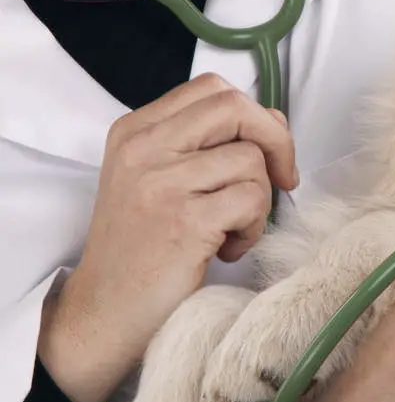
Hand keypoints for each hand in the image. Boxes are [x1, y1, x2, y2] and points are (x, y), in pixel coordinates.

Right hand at [39, 73, 297, 401]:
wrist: (104, 312)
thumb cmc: (143, 249)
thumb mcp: (158, 182)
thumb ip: (205, 146)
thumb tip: (273, 120)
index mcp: (136, 131)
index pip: (213, 89)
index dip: (255, 115)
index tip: (267, 153)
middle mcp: (143, 148)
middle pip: (236, 108)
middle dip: (277, 143)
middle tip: (282, 181)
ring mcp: (161, 183)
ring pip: (251, 160)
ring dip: (259, 201)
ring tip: (231, 231)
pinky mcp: (183, 221)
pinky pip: (252, 201)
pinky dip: (253, 229)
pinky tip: (227, 250)